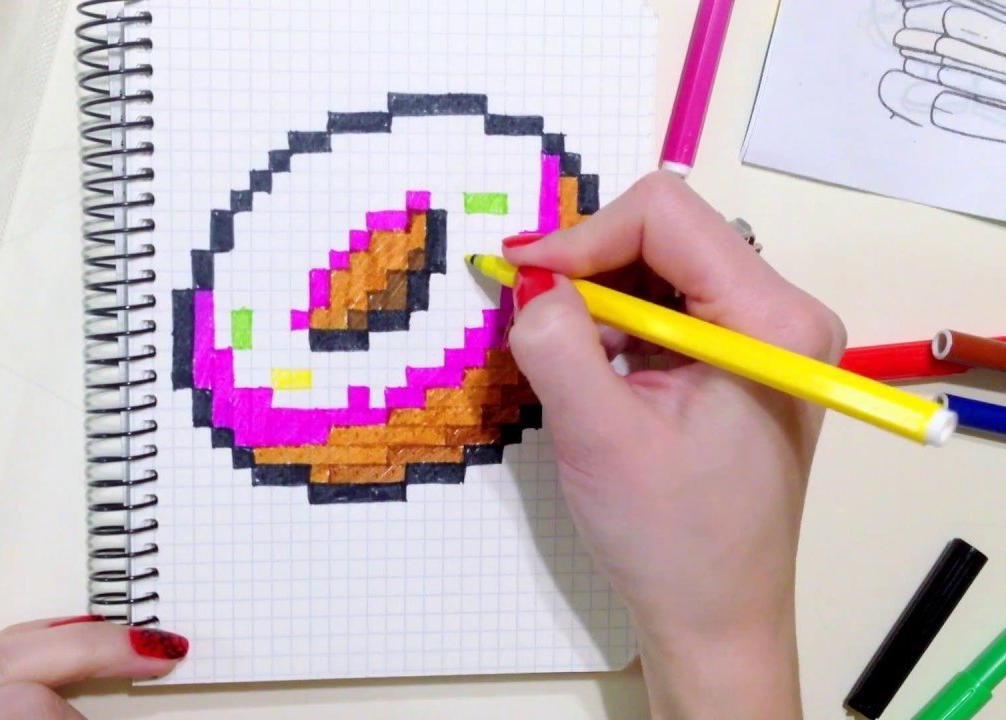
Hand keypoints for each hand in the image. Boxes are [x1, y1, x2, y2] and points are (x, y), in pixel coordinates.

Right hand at [504, 172, 844, 719]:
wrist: (714, 618)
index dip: (582, 235)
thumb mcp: (599, 436)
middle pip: (666, 233)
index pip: (665, 216)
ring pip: (658, 266)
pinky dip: (613, 323)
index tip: (522, 280)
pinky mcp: (738, 359)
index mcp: (770, 319)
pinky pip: (665, 306)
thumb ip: (557, 342)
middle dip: (587, 266)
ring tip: (564, 357)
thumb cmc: (671, 538)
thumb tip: (528, 277)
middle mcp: (781, 312)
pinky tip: (592, 371)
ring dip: (596, 298)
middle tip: (531, 316)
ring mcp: (763, 335)